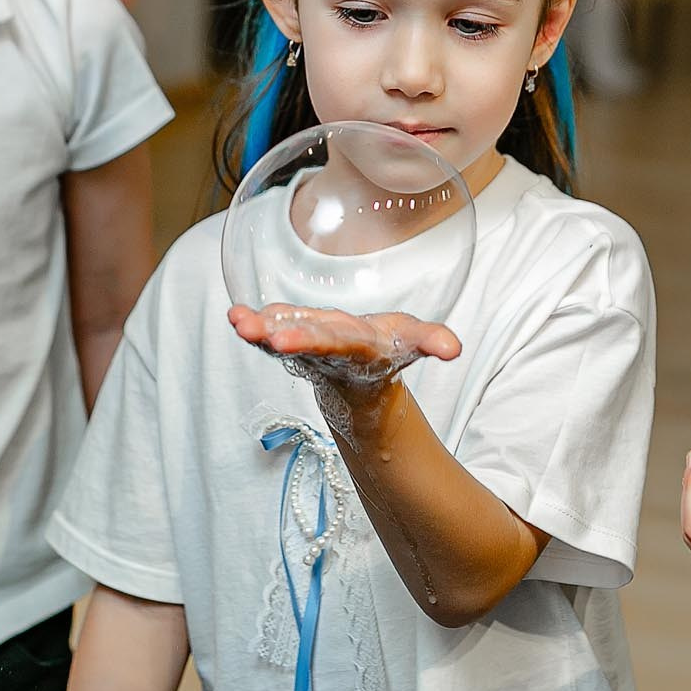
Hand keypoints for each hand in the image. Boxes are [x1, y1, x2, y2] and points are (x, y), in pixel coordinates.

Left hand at [226, 303, 459, 399]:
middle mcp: (327, 350)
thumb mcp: (412, 341)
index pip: (334, 344)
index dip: (310, 340)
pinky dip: (254, 323)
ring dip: (258, 331)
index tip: (284, 342)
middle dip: (284, 338)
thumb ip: (432, 341)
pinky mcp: (290, 335)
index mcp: (356, 349)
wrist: (360, 375)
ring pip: (281, 336)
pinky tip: (236, 314)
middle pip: (305, 343)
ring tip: (237, 320)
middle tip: (259, 334)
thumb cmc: (387, 349)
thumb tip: (454, 349)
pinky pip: (271, 328)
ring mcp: (305, 345)